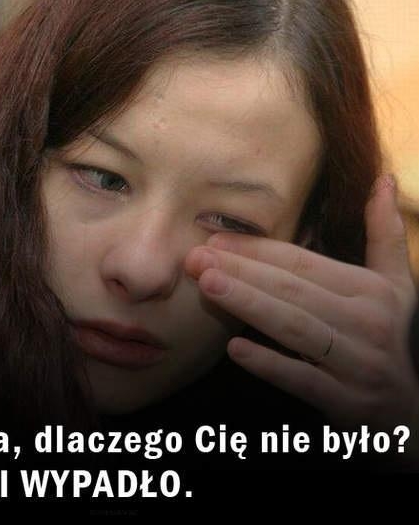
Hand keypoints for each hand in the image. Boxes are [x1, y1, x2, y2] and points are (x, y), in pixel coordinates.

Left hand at [184, 174, 418, 457]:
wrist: (413, 413)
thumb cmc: (390, 336)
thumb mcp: (396, 285)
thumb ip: (384, 233)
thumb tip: (382, 179)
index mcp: (370, 290)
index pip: (302, 264)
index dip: (257, 249)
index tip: (215, 238)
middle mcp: (367, 323)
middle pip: (292, 290)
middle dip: (241, 270)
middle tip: (196, 257)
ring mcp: (359, 365)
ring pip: (295, 328)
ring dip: (248, 304)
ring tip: (207, 284)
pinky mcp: (348, 403)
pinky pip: (304, 381)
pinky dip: (271, 364)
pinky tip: (234, 349)